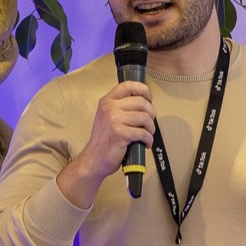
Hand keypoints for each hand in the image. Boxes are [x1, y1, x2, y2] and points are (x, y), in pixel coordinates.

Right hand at [57, 81, 155, 207]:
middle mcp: (109, 107)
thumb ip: (121, 107)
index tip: (149, 99)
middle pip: (141, 102)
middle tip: (148, 124)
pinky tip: (145, 143)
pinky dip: (148, 140)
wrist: (94, 159)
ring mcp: (114, 120)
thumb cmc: (105, 140)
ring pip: (145, 117)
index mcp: (107, 101)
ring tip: (147, 135)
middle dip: (151, 114)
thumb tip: (145, 102)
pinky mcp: (120, 134)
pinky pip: (143, 133)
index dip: (143, 90)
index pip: (128, 86)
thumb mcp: (108, 117)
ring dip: (150, 128)